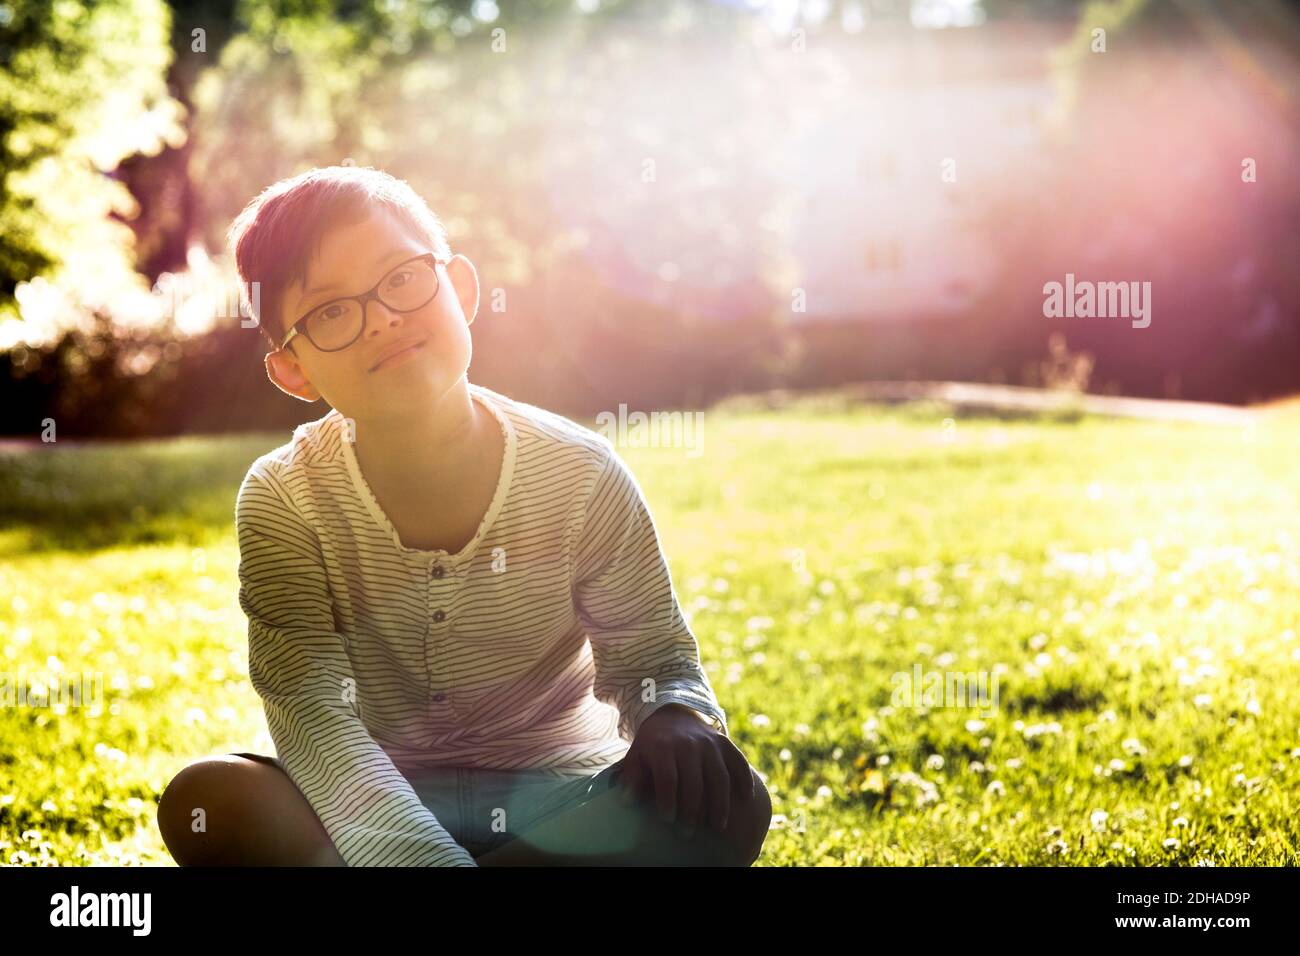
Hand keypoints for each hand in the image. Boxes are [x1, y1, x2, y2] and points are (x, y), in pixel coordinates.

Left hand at [616, 703, 754, 837]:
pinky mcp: (724, 742)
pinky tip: (746, 799)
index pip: (667, 778)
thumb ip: (632, 777)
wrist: (672, 713)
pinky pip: (738, 761)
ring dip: (720, 804)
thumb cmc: (652, 744)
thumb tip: (628, 801)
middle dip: (692, 811)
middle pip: (694, 782)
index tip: (667, 821)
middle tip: (689, 833)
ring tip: (718, 827)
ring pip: (719, 777)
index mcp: (663, 746)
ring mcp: (709, 743)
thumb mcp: (636, 755)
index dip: (668, 801)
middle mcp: (688, 743)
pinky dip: (744, 779)